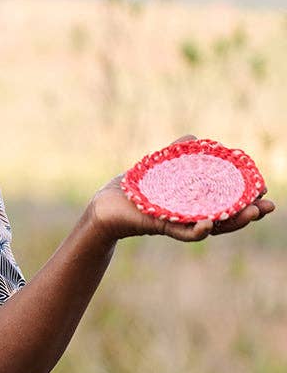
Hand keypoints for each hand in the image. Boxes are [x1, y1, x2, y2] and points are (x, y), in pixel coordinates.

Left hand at [88, 135, 275, 243]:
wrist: (105, 205)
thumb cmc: (134, 188)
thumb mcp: (160, 165)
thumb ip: (180, 152)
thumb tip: (197, 139)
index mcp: (195, 203)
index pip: (227, 203)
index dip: (246, 199)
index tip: (265, 192)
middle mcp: (190, 216)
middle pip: (226, 218)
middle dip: (248, 213)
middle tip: (267, 207)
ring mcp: (177, 223)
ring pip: (210, 227)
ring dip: (231, 222)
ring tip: (250, 214)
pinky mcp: (161, 227)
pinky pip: (182, 232)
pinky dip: (196, 230)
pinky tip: (209, 225)